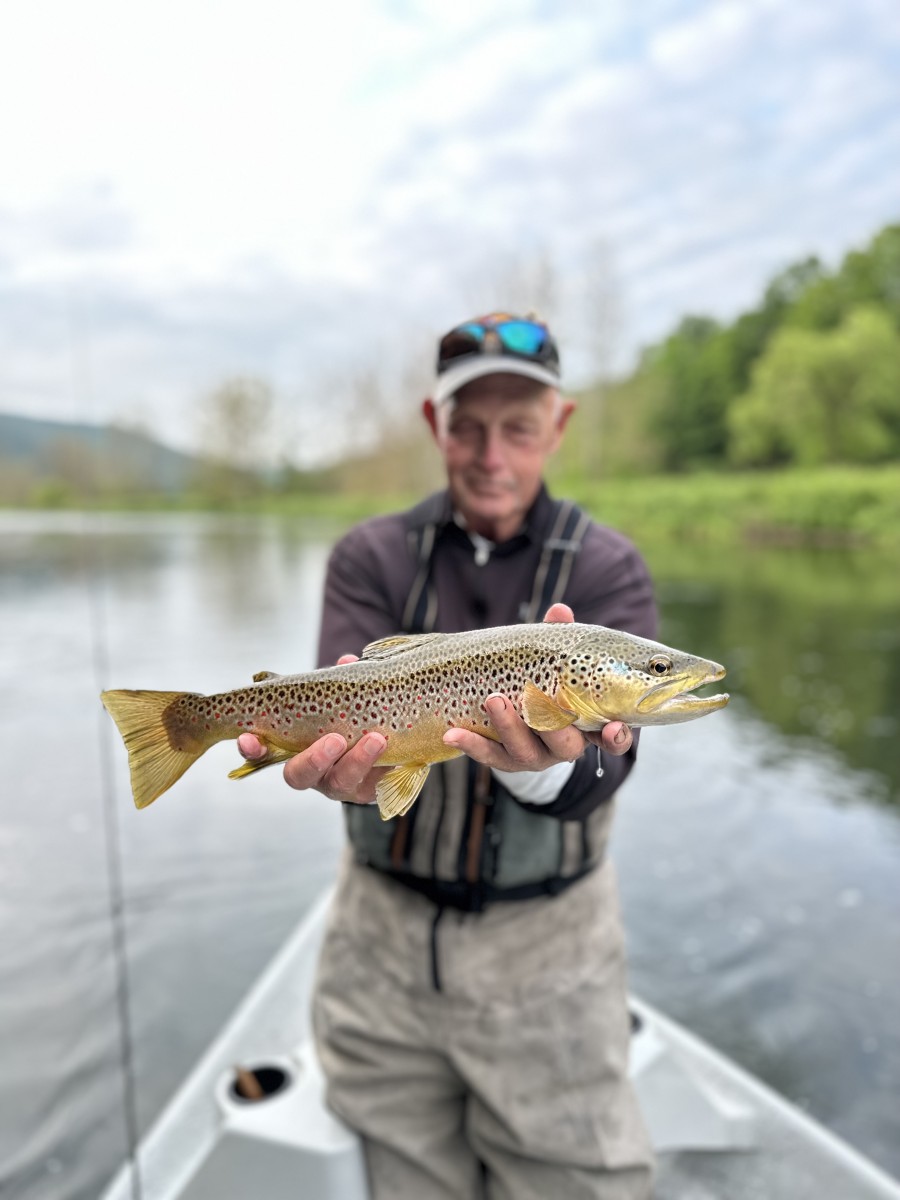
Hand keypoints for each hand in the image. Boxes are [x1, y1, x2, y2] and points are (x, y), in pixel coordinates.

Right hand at [236, 654, 388, 804]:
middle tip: (334, 740)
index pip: (261, 753)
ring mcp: (339, 783)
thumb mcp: (337, 697)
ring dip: (358, 760)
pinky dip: (386, 766)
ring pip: (341, 782)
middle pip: (299, 776)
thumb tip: (348, 662)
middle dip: (314, 759)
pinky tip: (395, 748)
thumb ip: (338, 683)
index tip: (248, 737)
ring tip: (377, 739)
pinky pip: (376, 784)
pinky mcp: (369, 789)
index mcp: (291, 749)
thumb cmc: (346, 717)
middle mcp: (311, 771)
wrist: (385, 743)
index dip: (252, 749)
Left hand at [441, 603, 632, 769]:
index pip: (612, 740)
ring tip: (493, 700)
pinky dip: (472, 745)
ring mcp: (535, 757)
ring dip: (509, 727)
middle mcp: (565, 746)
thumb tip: (559, 611)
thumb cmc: (548, 681)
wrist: (518, 714)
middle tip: (532, 697)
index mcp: (588, 726)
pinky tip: (452, 732)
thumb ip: (560, 639)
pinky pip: (489, 756)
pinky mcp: (506, 760)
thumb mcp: (555, 660)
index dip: (617, 738)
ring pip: (525, 751)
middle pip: (564, 745)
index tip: (614, 727)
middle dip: (548, 723)